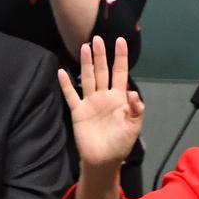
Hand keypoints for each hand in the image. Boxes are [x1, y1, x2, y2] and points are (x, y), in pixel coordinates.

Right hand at [60, 36, 143, 171]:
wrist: (104, 160)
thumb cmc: (121, 143)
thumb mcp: (134, 125)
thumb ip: (136, 108)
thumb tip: (132, 91)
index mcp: (119, 98)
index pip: (120, 73)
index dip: (120, 57)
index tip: (120, 41)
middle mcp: (104, 96)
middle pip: (102, 71)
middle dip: (100, 55)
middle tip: (96, 38)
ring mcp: (90, 103)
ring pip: (87, 78)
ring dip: (85, 63)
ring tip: (84, 47)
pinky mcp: (78, 112)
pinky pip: (71, 95)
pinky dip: (66, 84)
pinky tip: (62, 71)